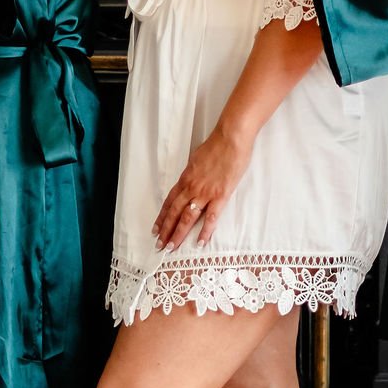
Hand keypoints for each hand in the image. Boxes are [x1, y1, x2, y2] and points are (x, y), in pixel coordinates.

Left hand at [153, 127, 251, 250]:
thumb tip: (191, 179)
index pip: (170, 202)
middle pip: (175, 213)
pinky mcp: (220, 195)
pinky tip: (200, 243)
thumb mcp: (197, 158)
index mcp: (186, 178)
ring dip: (178, 234)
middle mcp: (191, 187)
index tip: (156, 229)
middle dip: (165, 230)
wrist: (231, 139)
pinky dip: (205, 231)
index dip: (162, 217)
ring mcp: (205, 193)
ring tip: (171, 248)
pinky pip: (210, 217)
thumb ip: (193, 172)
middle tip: (159, 245)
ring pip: (187, 217)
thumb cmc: (217, 145)